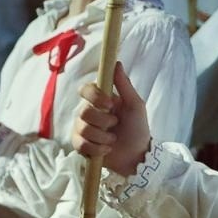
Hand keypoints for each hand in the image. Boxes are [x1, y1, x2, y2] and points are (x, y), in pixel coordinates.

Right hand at [73, 62, 149, 177]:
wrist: (137, 155)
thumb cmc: (137, 128)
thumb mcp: (135, 105)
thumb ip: (124, 84)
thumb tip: (116, 63)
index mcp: (99, 100)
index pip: (84, 90)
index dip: (94, 97)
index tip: (110, 105)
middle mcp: (88, 112)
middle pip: (83, 112)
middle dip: (103, 122)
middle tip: (115, 125)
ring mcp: (81, 128)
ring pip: (82, 129)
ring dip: (103, 137)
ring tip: (113, 140)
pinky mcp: (79, 144)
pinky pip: (80, 144)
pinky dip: (97, 148)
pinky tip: (106, 149)